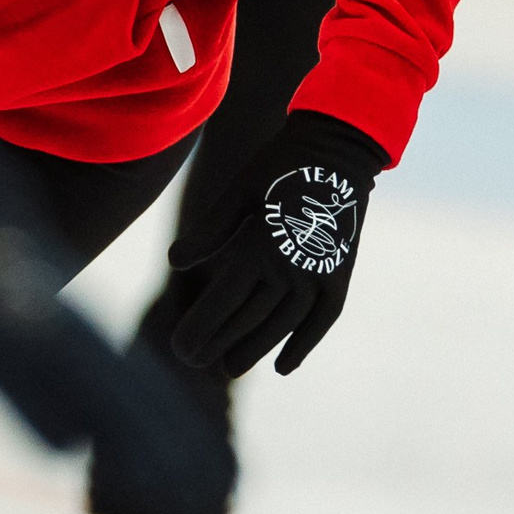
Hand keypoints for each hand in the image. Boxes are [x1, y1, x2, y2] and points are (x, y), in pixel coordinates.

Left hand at [166, 110, 389, 377]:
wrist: (339, 144)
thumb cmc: (280, 163)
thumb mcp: (239, 190)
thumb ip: (210, 230)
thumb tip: (173, 263)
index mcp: (261, 244)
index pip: (225, 300)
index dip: (202, 327)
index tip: (178, 349)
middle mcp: (292, 264)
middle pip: (250, 318)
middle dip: (219, 342)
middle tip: (191, 361)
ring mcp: (320, 271)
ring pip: (283, 324)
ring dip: (256, 348)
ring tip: (229, 368)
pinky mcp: (340, 271)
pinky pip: (323, 318)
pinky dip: (305, 343)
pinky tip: (283, 367)